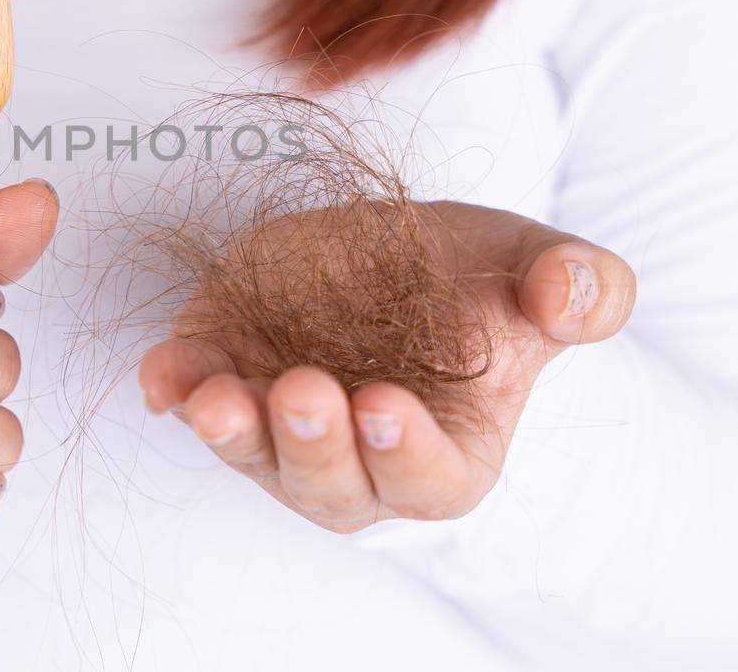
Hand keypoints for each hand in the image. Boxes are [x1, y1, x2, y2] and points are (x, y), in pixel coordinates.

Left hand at [137, 201, 634, 531]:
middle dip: (313, 445)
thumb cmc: (475, 281)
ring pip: (252, 452)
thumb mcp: (534, 270)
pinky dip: (172, 387)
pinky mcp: (225, 371)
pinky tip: (161, 373)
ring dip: (229, 430)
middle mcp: (353, 458)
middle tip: (306, 394)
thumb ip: (575, 289)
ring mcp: (279, 422)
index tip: (385, 407)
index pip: (426, 479)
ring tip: (215, 398)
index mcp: (442, 451)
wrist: (396, 253)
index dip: (406, 452)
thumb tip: (573, 296)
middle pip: (329, 483)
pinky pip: (190, 397)